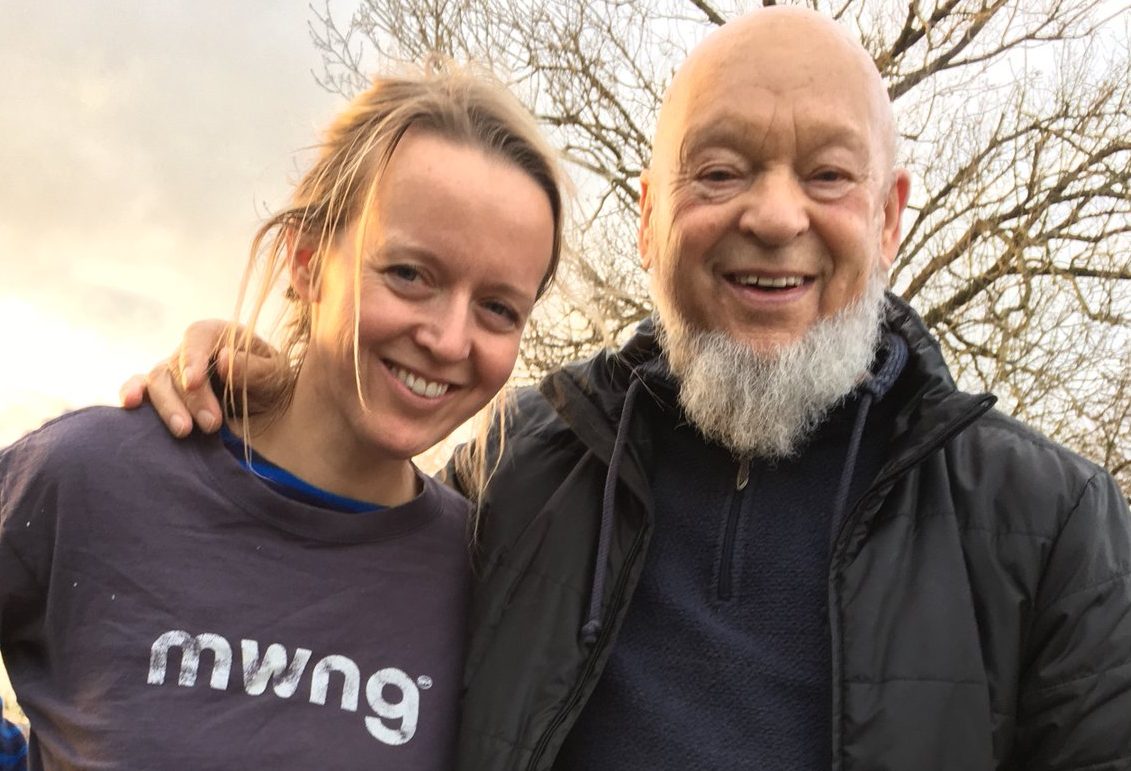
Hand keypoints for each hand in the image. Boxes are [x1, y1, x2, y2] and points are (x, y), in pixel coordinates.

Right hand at [119, 320, 283, 436]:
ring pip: (157, 381)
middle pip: (176, 365)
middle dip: (192, 398)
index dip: (192, 357)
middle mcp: (192, 351)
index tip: (193, 382)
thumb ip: (253, 369)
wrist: (269, 411)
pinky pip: (141, 388)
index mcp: (221, 335)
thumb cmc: (274, 385)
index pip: (197, 336)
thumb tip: (223, 360)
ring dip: (168, 407)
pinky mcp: (165, 393)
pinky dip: (131, 393)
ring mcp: (175, 372)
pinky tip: (130, 405)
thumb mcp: (276, 376)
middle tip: (212, 424)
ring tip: (185, 431)